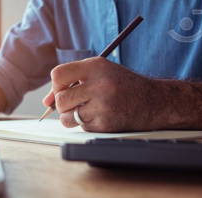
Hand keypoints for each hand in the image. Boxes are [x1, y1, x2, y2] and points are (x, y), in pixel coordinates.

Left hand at [43, 57, 158, 131]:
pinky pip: (81, 127)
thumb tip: (46, 103)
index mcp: (96, 67)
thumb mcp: (99, 74)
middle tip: (76, 103)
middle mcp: (100, 85)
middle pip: (61, 99)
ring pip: (67, 117)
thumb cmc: (122, 86)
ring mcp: (103, 106)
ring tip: (87, 110)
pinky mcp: (105, 124)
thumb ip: (71, 83)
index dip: (56, 85)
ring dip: (72, 117)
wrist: (154, 102)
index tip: (64, 89)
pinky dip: (86, 124)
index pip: (58, 74)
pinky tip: (100, 117)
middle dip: (63, 104)